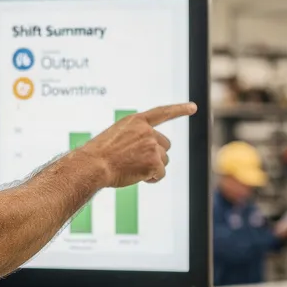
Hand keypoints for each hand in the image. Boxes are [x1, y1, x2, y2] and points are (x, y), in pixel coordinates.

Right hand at [81, 103, 196, 187]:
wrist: (93, 165)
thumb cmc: (99, 155)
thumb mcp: (115, 137)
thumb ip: (134, 138)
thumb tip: (150, 154)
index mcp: (136, 121)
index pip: (162, 112)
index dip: (179, 110)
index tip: (193, 107)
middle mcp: (147, 131)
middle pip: (165, 146)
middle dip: (156, 155)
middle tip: (136, 162)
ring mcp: (151, 146)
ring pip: (163, 161)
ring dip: (152, 168)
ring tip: (131, 169)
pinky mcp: (154, 162)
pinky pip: (160, 173)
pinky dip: (152, 178)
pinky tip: (137, 177)